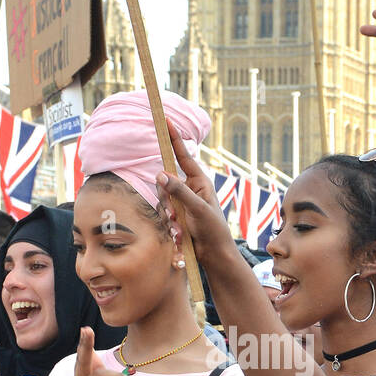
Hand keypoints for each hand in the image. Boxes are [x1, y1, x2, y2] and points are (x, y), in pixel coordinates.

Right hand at [156, 125, 237, 266]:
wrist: (215, 255)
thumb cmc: (213, 230)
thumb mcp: (197, 209)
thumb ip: (179, 191)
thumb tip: (160, 174)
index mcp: (199, 181)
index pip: (182, 155)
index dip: (173, 138)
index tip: (166, 121)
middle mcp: (190, 189)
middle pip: (165, 182)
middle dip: (166, 200)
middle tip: (175, 215)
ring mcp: (183, 203)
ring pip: (162, 200)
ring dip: (169, 216)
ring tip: (180, 229)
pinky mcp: (178, 216)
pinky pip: (164, 215)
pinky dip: (170, 226)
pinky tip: (180, 237)